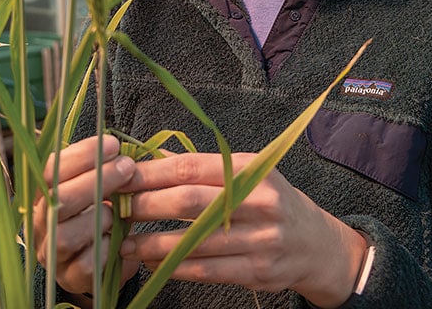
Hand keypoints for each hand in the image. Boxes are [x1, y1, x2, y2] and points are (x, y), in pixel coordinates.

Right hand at [32, 135, 141, 299]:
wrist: (105, 260)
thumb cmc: (100, 216)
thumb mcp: (97, 188)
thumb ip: (98, 169)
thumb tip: (115, 147)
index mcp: (42, 195)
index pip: (51, 169)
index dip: (81, 155)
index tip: (112, 145)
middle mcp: (39, 224)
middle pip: (58, 199)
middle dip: (96, 180)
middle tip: (126, 167)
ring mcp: (51, 253)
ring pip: (66, 234)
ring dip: (99, 217)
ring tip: (118, 212)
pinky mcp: (70, 277)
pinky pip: (86, 262)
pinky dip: (106, 248)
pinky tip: (117, 239)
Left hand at [116, 152, 368, 307]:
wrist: (316, 244)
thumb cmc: (270, 202)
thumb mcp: (247, 174)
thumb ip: (203, 169)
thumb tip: (149, 158)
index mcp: (251, 170)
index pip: (191, 167)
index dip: (151, 173)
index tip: (120, 177)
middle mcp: (259, 202)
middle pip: (189, 202)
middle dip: (145, 206)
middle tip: (114, 208)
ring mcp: (261, 239)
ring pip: (193, 242)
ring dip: (152, 244)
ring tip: (123, 242)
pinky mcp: (258, 272)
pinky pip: (206, 271)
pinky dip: (174, 268)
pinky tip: (151, 263)